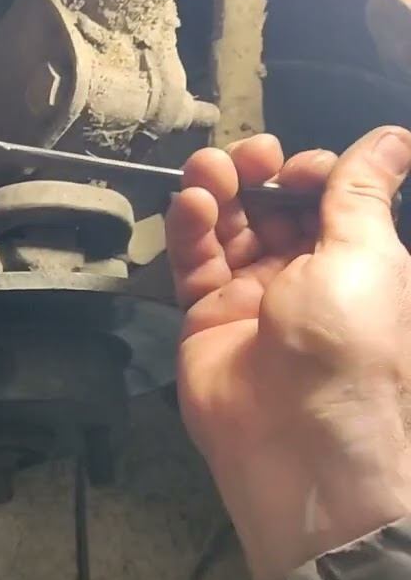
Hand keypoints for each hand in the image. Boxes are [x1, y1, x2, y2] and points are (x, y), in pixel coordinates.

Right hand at [167, 127, 410, 579]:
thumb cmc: (351, 343)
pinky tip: (192, 204)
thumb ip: (359, 191)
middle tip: (246, 158)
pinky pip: (194, 262)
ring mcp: (253, 297)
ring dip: (218, 192)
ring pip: (228, 229)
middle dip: (258, 174)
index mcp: (357, 260)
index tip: (294, 166)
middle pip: (273, 207)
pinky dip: (190, 229)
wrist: (299, 441)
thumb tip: (392, 138)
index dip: (308, 172)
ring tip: (206, 170)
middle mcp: (306, 276)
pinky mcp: (206, 316)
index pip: (325, 197)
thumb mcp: (367, 254)